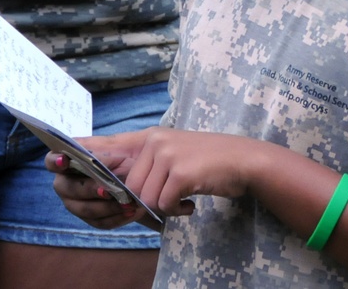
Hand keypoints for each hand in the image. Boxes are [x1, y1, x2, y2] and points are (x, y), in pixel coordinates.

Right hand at [46, 135, 145, 229]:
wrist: (140, 173)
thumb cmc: (122, 155)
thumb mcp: (114, 149)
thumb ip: (100, 156)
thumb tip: (96, 165)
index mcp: (68, 160)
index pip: (51, 161)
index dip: (54, 162)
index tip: (64, 161)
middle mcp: (66, 183)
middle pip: (67, 189)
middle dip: (89, 189)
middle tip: (108, 190)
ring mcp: (76, 203)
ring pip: (84, 209)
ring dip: (107, 207)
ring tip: (128, 203)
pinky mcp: (91, 218)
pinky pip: (100, 222)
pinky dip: (117, 217)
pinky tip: (131, 211)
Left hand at [122, 128, 252, 217]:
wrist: (244, 160)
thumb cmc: (209, 161)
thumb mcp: (174, 152)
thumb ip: (150, 165)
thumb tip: (124, 194)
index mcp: (151, 136)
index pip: (111, 148)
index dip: (104, 167)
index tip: (112, 186)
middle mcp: (156, 142)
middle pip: (131, 186)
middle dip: (148, 201)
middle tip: (170, 201)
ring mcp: (168, 156)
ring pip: (147, 198)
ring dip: (164, 208)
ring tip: (182, 202)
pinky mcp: (181, 173)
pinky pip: (164, 204)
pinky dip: (177, 211)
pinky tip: (191, 204)